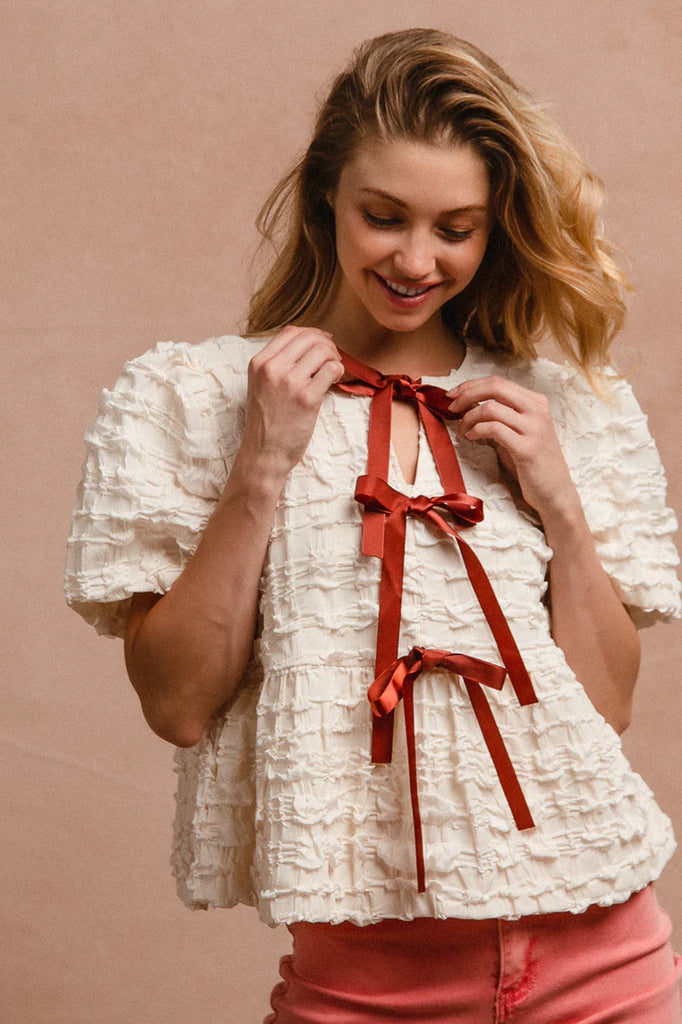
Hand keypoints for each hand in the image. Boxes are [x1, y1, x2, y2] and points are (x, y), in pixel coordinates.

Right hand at [239, 325, 343, 479]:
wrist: (264, 453)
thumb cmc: (266, 422)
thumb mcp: (261, 386)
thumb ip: (278, 365)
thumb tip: (310, 346)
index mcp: (259, 363)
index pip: (290, 332)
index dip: (312, 333)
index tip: (323, 342)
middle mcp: (272, 368)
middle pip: (309, 338)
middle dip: (327, 344)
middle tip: (333, 358)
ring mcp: (289, 382)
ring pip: (323, 351)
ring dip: (334, 358)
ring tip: (334, 372)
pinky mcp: (307, 398)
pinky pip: (332, 370)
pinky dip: (339, 372)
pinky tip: (335, 382)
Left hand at [448, 376, 581, 524]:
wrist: (555, 492)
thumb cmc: (532, 463)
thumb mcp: (518, 432)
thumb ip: (500, 416)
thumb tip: (468, 404)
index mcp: (536, 402)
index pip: (498, 382)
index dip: (471, 385)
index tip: (453, 394)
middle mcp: (537, 410)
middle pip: (495, 387)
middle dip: (467, 393)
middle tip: (452, 407)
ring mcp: (534, 428)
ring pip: (491, 407)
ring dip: (469, 417)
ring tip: (463, 430)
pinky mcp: (527, 448)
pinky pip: (494, 429)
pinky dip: (476, 430)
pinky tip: (471, 438)